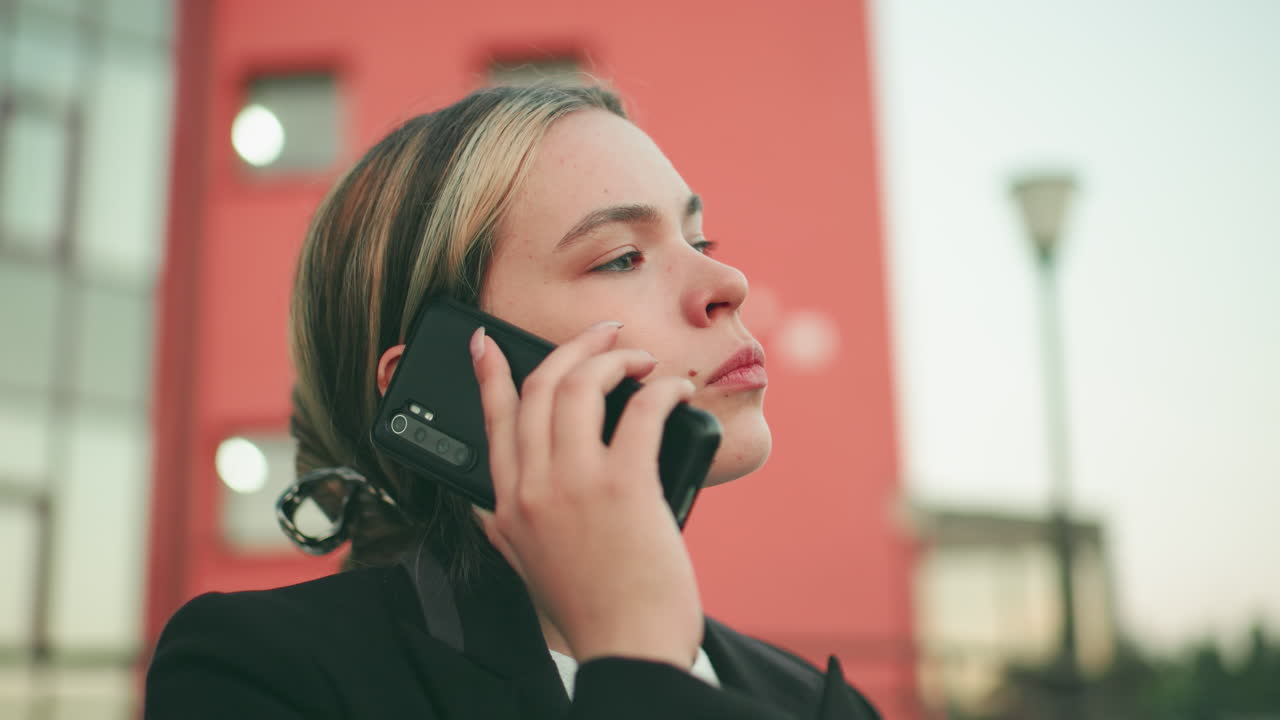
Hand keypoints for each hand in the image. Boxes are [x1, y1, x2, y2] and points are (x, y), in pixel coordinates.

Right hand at [471, 320, 702, 668]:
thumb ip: (502, 523)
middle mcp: (532, 489)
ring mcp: (574, 485)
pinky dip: (661, 389)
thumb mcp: (524, 562)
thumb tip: (489, 494)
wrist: (628, 648)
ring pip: (580, 386)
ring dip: (615, 358)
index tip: (487, 342)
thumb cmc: (591, 608)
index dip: (490, 373)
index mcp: (506, 505)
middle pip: (539, 388)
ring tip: (640, 359)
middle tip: (603, 335)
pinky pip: (641, 410)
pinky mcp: (624, 486)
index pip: (492, 420)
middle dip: (573, 348)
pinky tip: (674, 389)